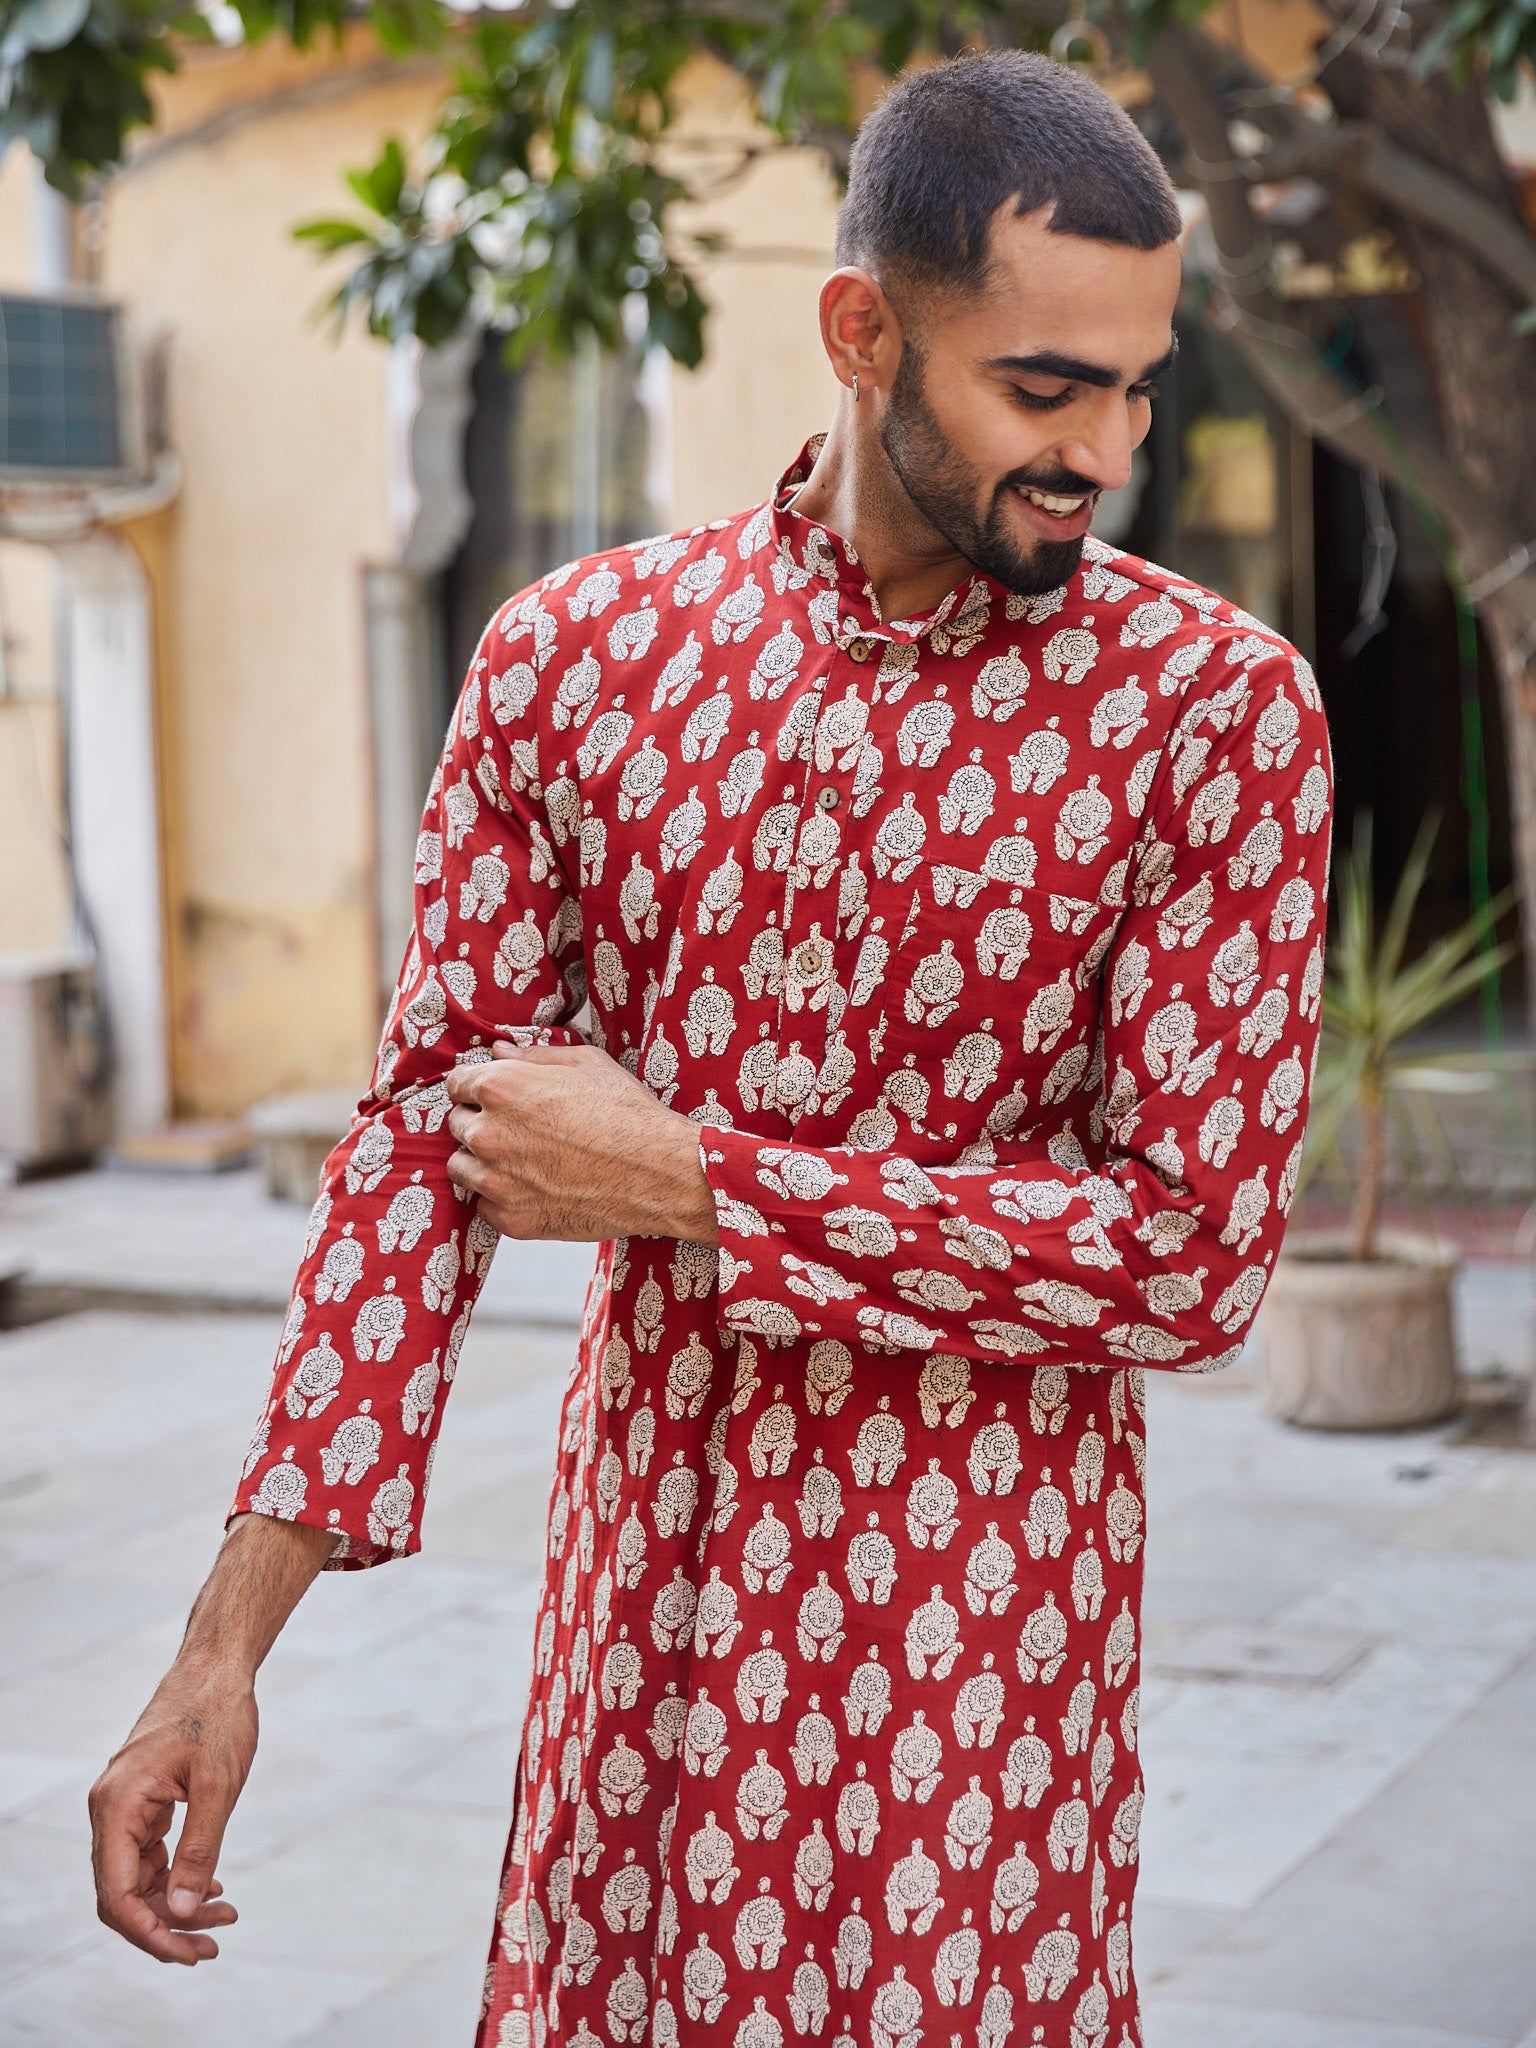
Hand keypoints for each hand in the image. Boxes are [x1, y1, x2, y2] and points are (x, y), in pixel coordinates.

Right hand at [89, 1657, 253, 1964]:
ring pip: (138, 1878)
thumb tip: (182, 1913)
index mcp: (117, 1806)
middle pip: (123, 1894)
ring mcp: (124, 1807)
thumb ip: (199, 1850)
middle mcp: (110, 1810)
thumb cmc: (218, 1714)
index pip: (117, 1894)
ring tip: (225, 1916)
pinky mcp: (143, 1803)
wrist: (217, 1667)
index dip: (148, 1933)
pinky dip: (177, 1877)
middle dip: (165, 1926)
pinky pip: (150, 1856)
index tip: (189, 1953)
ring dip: (175, 1905)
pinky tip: (212, 1887)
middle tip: (213, 1945)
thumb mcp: (218, 1785)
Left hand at [445, 1042, 718, 1243]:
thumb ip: (534, 1056)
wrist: (659, 1173)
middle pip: (456, 1124)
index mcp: (501, 1088)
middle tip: (519, 1129)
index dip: (477, 1087)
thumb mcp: (587, 1064)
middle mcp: (489, 1134)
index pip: (456, 1083)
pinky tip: (535, 1187)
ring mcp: (496, 1181)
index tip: (493, 1096)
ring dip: (483, 1162)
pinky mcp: (511, 1219)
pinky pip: (485, 1205)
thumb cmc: (628, 1113)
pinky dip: (502, 1197)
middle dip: (481, 1122)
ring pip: (461, 1168)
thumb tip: (499, 1051)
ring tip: (523, 1160)